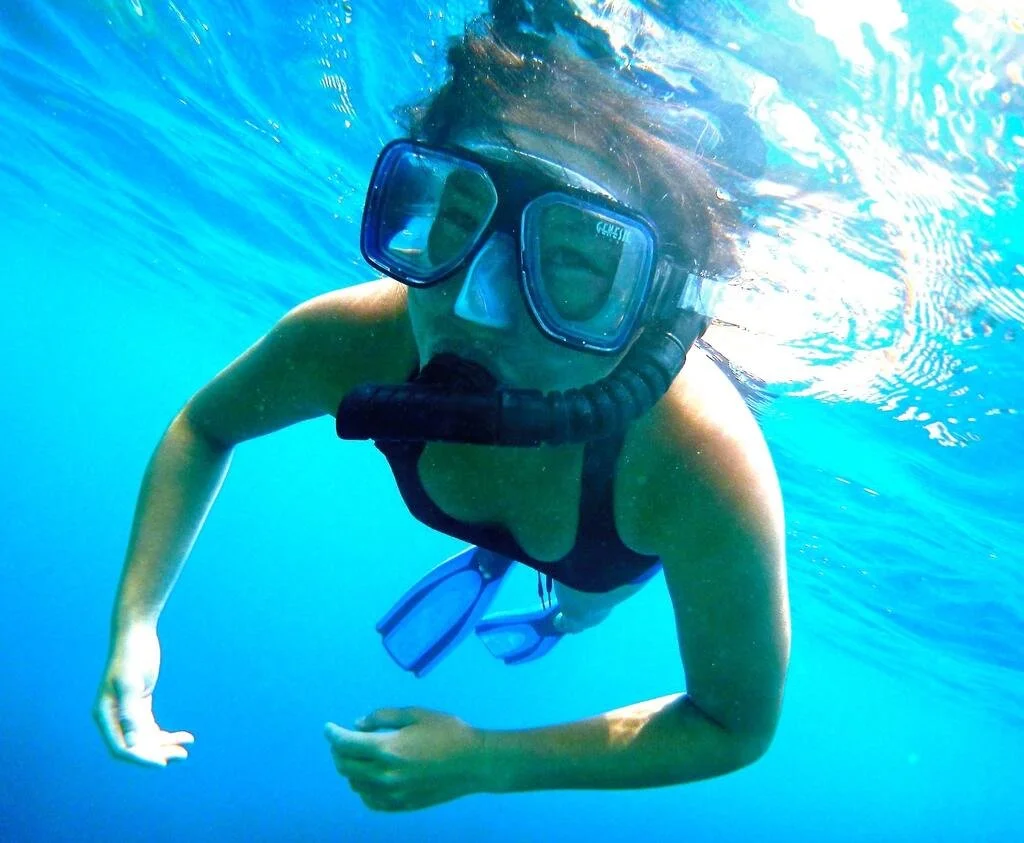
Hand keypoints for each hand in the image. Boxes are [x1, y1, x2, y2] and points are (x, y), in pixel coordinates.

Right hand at [93, 622, 193, 766]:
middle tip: (182, 755)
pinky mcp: (139, 705)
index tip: (162, 763)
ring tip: (187, 749)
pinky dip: (167, 734)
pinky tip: (185, 736)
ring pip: (146, 739)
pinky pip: (151, 728)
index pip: (121, 748)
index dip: (141, 758)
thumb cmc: (132, 655)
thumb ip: (130, 711)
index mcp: (105, 715)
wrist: (136, 633)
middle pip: (135, 746)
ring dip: (165, 746)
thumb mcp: (132, 683)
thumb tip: (132, 740)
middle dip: (158, 753)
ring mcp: (126, 712)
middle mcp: (113, 717)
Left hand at [325, 707, 486, 811]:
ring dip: (350, 769)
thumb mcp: (415, 714)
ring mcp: (392, 793)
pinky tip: (370, 777)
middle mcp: (384, 774)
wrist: (474, 763)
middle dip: (339, 751)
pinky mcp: (401, 805)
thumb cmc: (448, 732)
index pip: (346, 744)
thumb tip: (357, 724)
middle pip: (345, 766)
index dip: (333, 734)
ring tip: (359, 756)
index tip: (328, 728)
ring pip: (355, 784)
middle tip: (343, 740)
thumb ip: (383, 717)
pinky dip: (363, 788)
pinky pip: (370, 800)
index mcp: (387, 748)